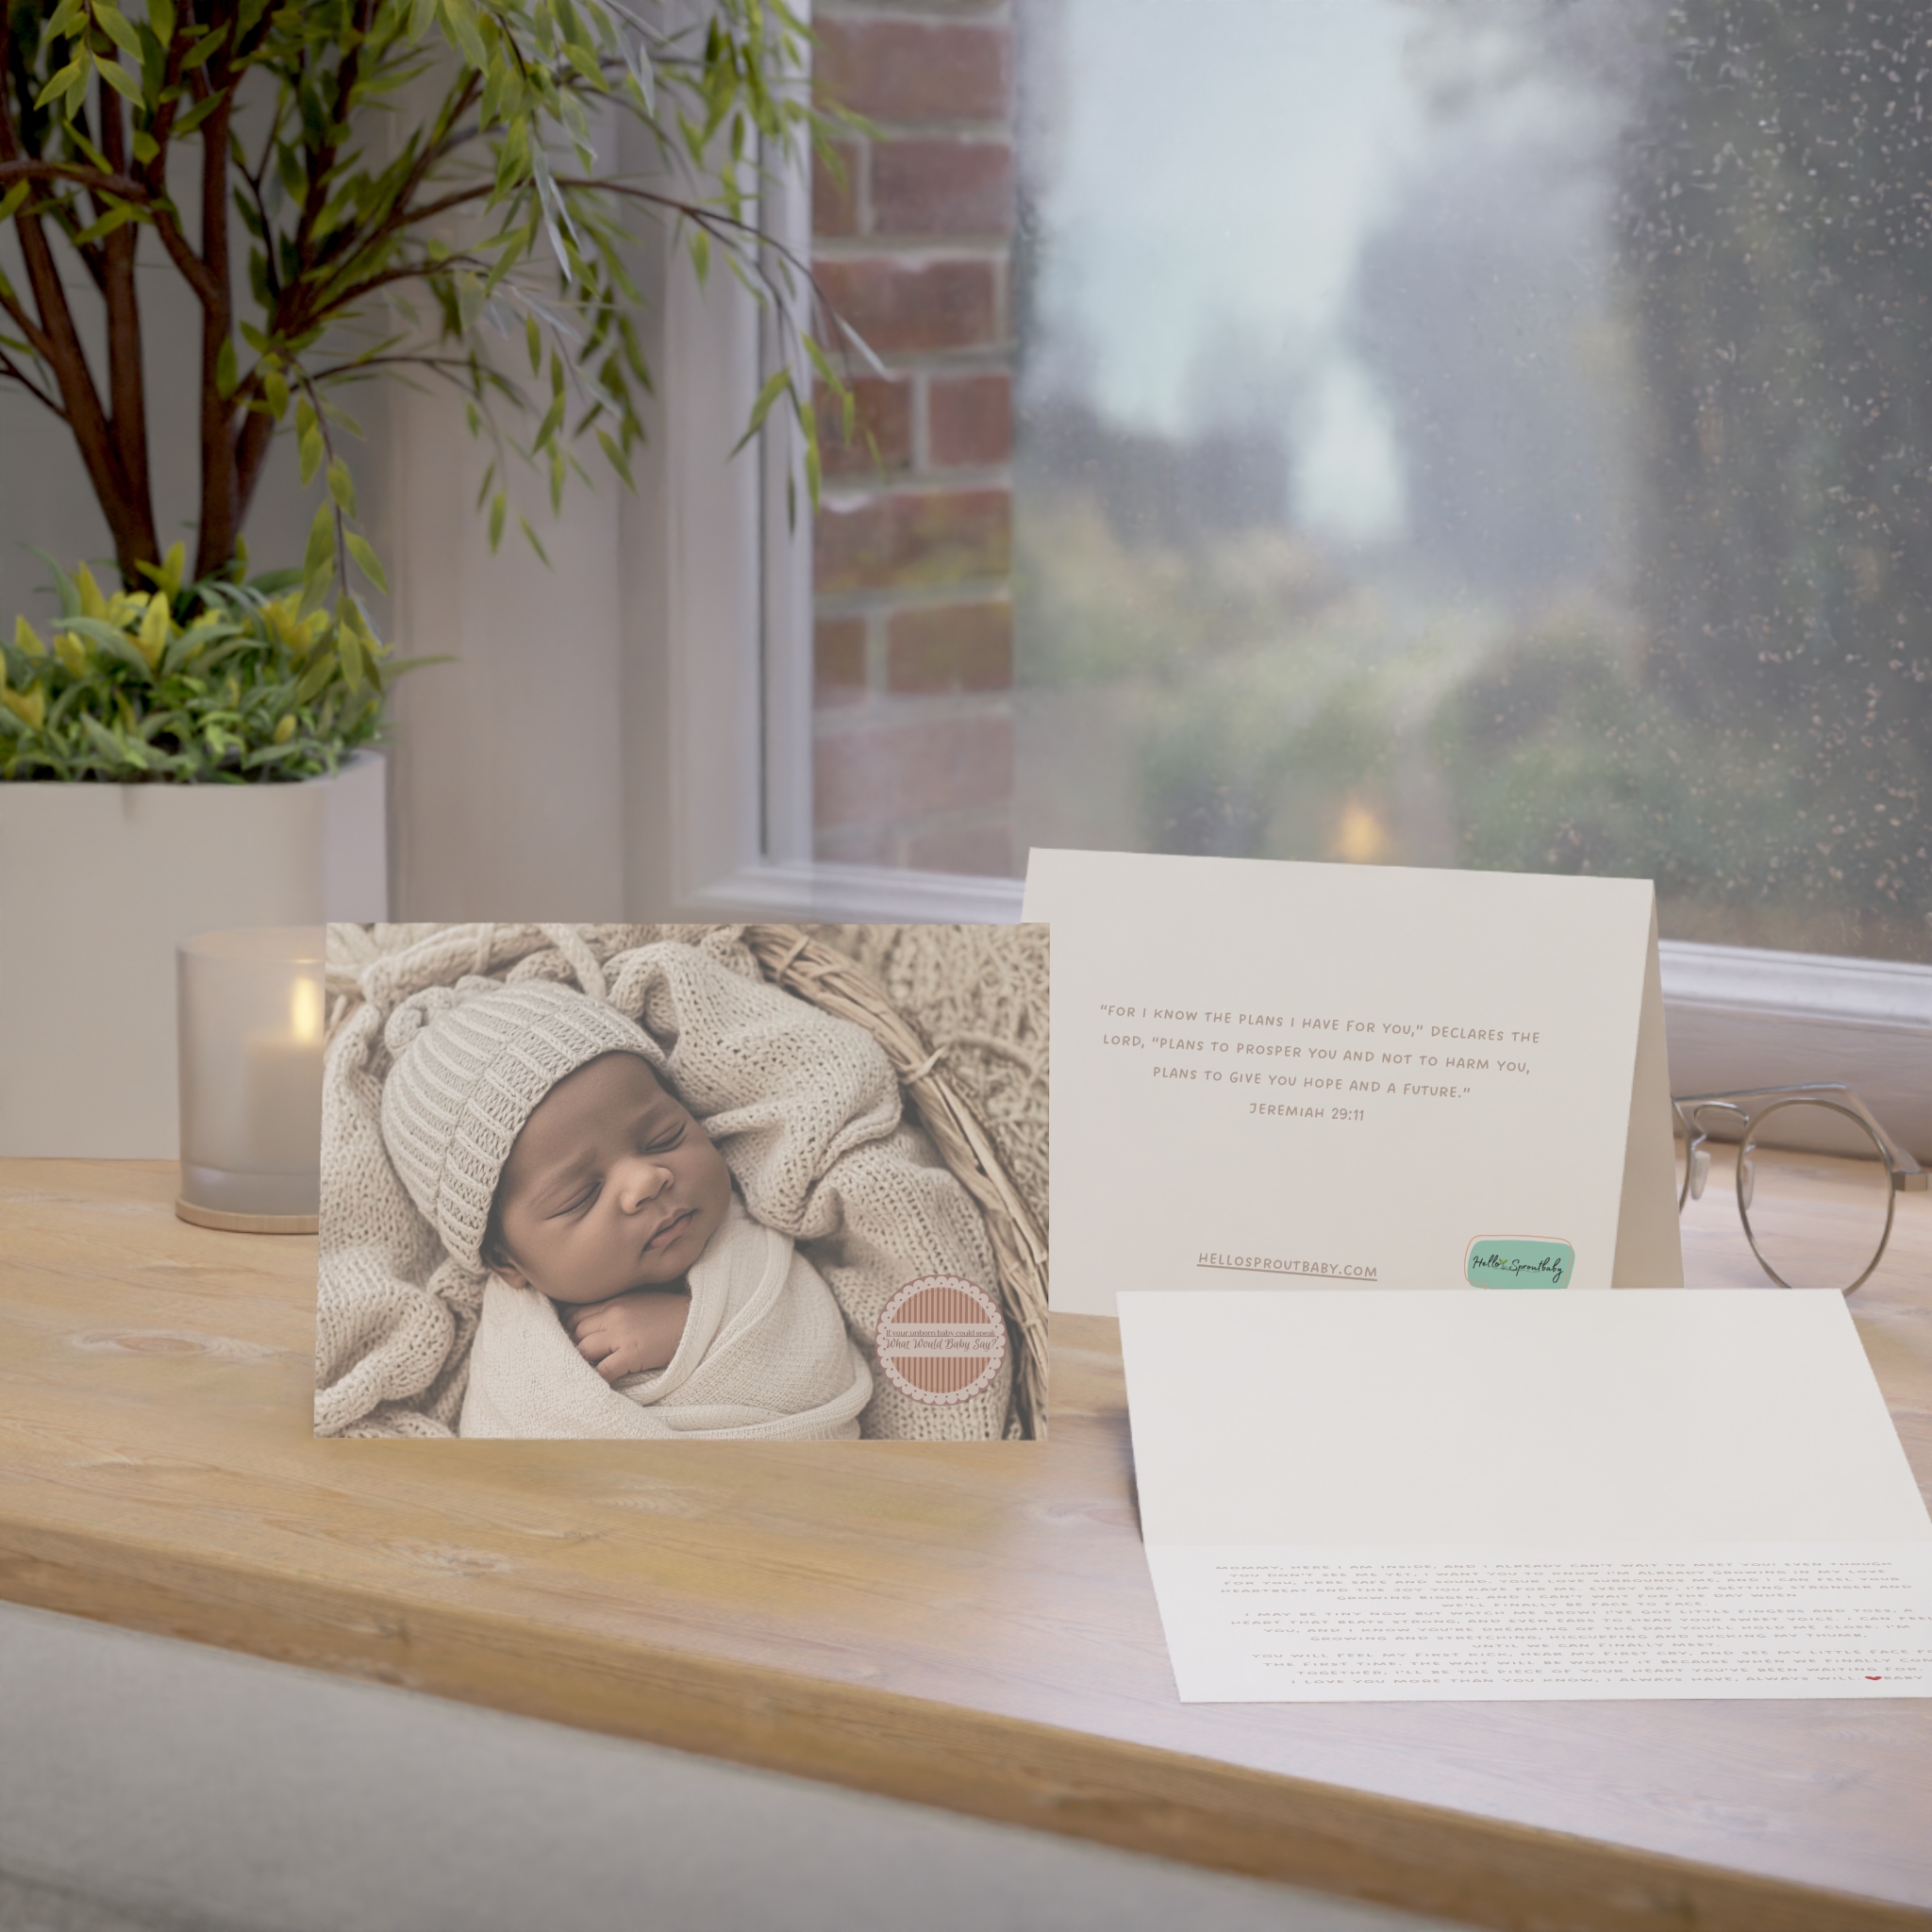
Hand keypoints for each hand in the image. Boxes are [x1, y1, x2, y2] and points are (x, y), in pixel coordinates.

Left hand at [560, 1290, 690, 1382]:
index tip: (570, 1339)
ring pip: (583, 1350)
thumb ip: (617, 1308)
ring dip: (582, 1362)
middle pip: (575, 1332)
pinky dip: (596, 1379)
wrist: (698, 1321)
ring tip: (586, 1372)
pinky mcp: (630, 1355)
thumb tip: (598, 1324)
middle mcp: (613, 1315)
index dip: (568, 1328)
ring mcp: (620, 1335)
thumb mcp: (640, 1301)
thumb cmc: (671, 1313)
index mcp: (614, 1301)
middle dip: (572, 1346)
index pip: (575, 1313)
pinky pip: (602, 1371)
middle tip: (576, 1359)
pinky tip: (598, 1384)